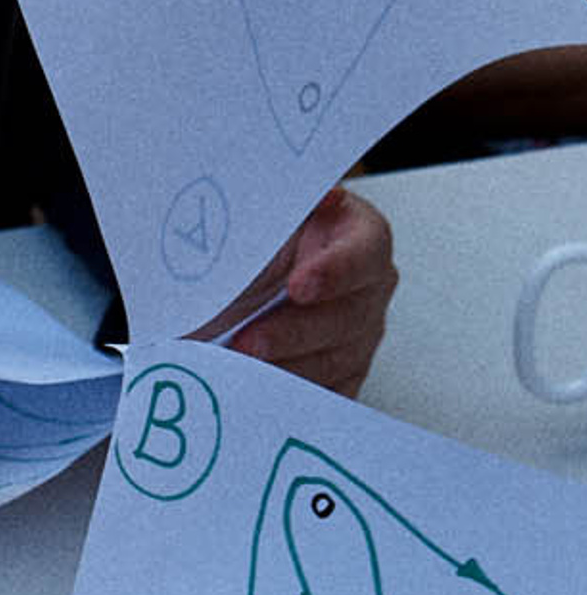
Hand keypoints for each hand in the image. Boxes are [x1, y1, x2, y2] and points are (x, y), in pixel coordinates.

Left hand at [203, 185, 394, 397]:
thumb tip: (321, 197)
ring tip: (240, 372)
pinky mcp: (341, 374)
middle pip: (349, 316)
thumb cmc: (254, 246)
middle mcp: (366, 287)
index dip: (335, 270)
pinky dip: (292, 398)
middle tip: (248, 344)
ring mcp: (358, 334)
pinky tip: (259, 396)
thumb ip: (279, 213)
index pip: (364, 251)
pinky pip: (327, 394)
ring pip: (335, 360)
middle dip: (294, 333)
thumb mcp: (262, 220)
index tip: (298, 285)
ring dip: (286, 370)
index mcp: (357, 235)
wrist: (228, 287)